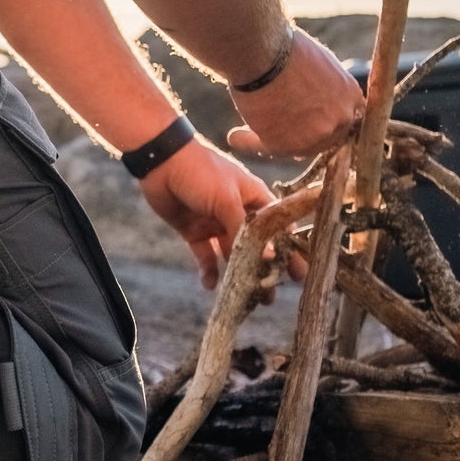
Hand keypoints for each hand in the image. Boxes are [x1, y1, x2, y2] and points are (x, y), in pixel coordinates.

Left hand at [140, 136, 275, 289]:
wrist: (160, 160)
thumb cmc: (200, 171)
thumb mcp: (226, 198)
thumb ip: (244, 229)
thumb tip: (269, 258)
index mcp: (254, 199)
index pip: (279, 228)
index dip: (290, 250)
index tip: (299, 274)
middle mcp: (239, 213)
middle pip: (257, 246)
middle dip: (265, 270)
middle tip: (271, 296)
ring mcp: (217, 223)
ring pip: (233, 255)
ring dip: (240, 275)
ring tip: (247, 300)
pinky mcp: (195, 231)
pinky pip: (205, 255)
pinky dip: (208, 271)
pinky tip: (210, 285)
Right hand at [226, 28, 363, 158]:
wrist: (263, 52)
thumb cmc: (284, 47)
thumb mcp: (317, 62)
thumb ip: (323, 85)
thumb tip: (310, 95)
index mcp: (350, 95)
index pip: (342, 118)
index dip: (322, 120)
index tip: (305, 121)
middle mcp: (340, 119)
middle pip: (322, 138)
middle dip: (302, 135)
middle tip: (280, 130)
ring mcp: (315, 135)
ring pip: (294, 146)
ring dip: (272, 139)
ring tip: (246, 133)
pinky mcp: (285, 145)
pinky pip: (265, 147)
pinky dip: (249, 142)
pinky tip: (235, 136)